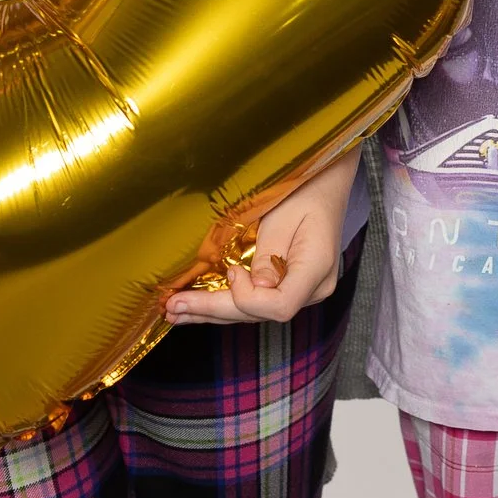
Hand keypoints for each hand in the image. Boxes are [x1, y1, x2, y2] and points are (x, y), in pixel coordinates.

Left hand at [164, 147, 358, 324]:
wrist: (325, 184)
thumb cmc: (305, 190)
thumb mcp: (284, 215)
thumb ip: (269, 254)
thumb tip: (253, 289)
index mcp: (317, 268)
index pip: (280, 306)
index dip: (247, 298)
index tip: (231, 270)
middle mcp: (313, 288)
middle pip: (260, 313)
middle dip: (213, 310)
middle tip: (173, 307)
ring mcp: (303, 292)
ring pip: (254, 312)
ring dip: (212, 312)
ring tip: (175, 312)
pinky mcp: (288, 288)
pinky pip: (256, 302)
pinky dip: (224, 304)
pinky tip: (197, 307)